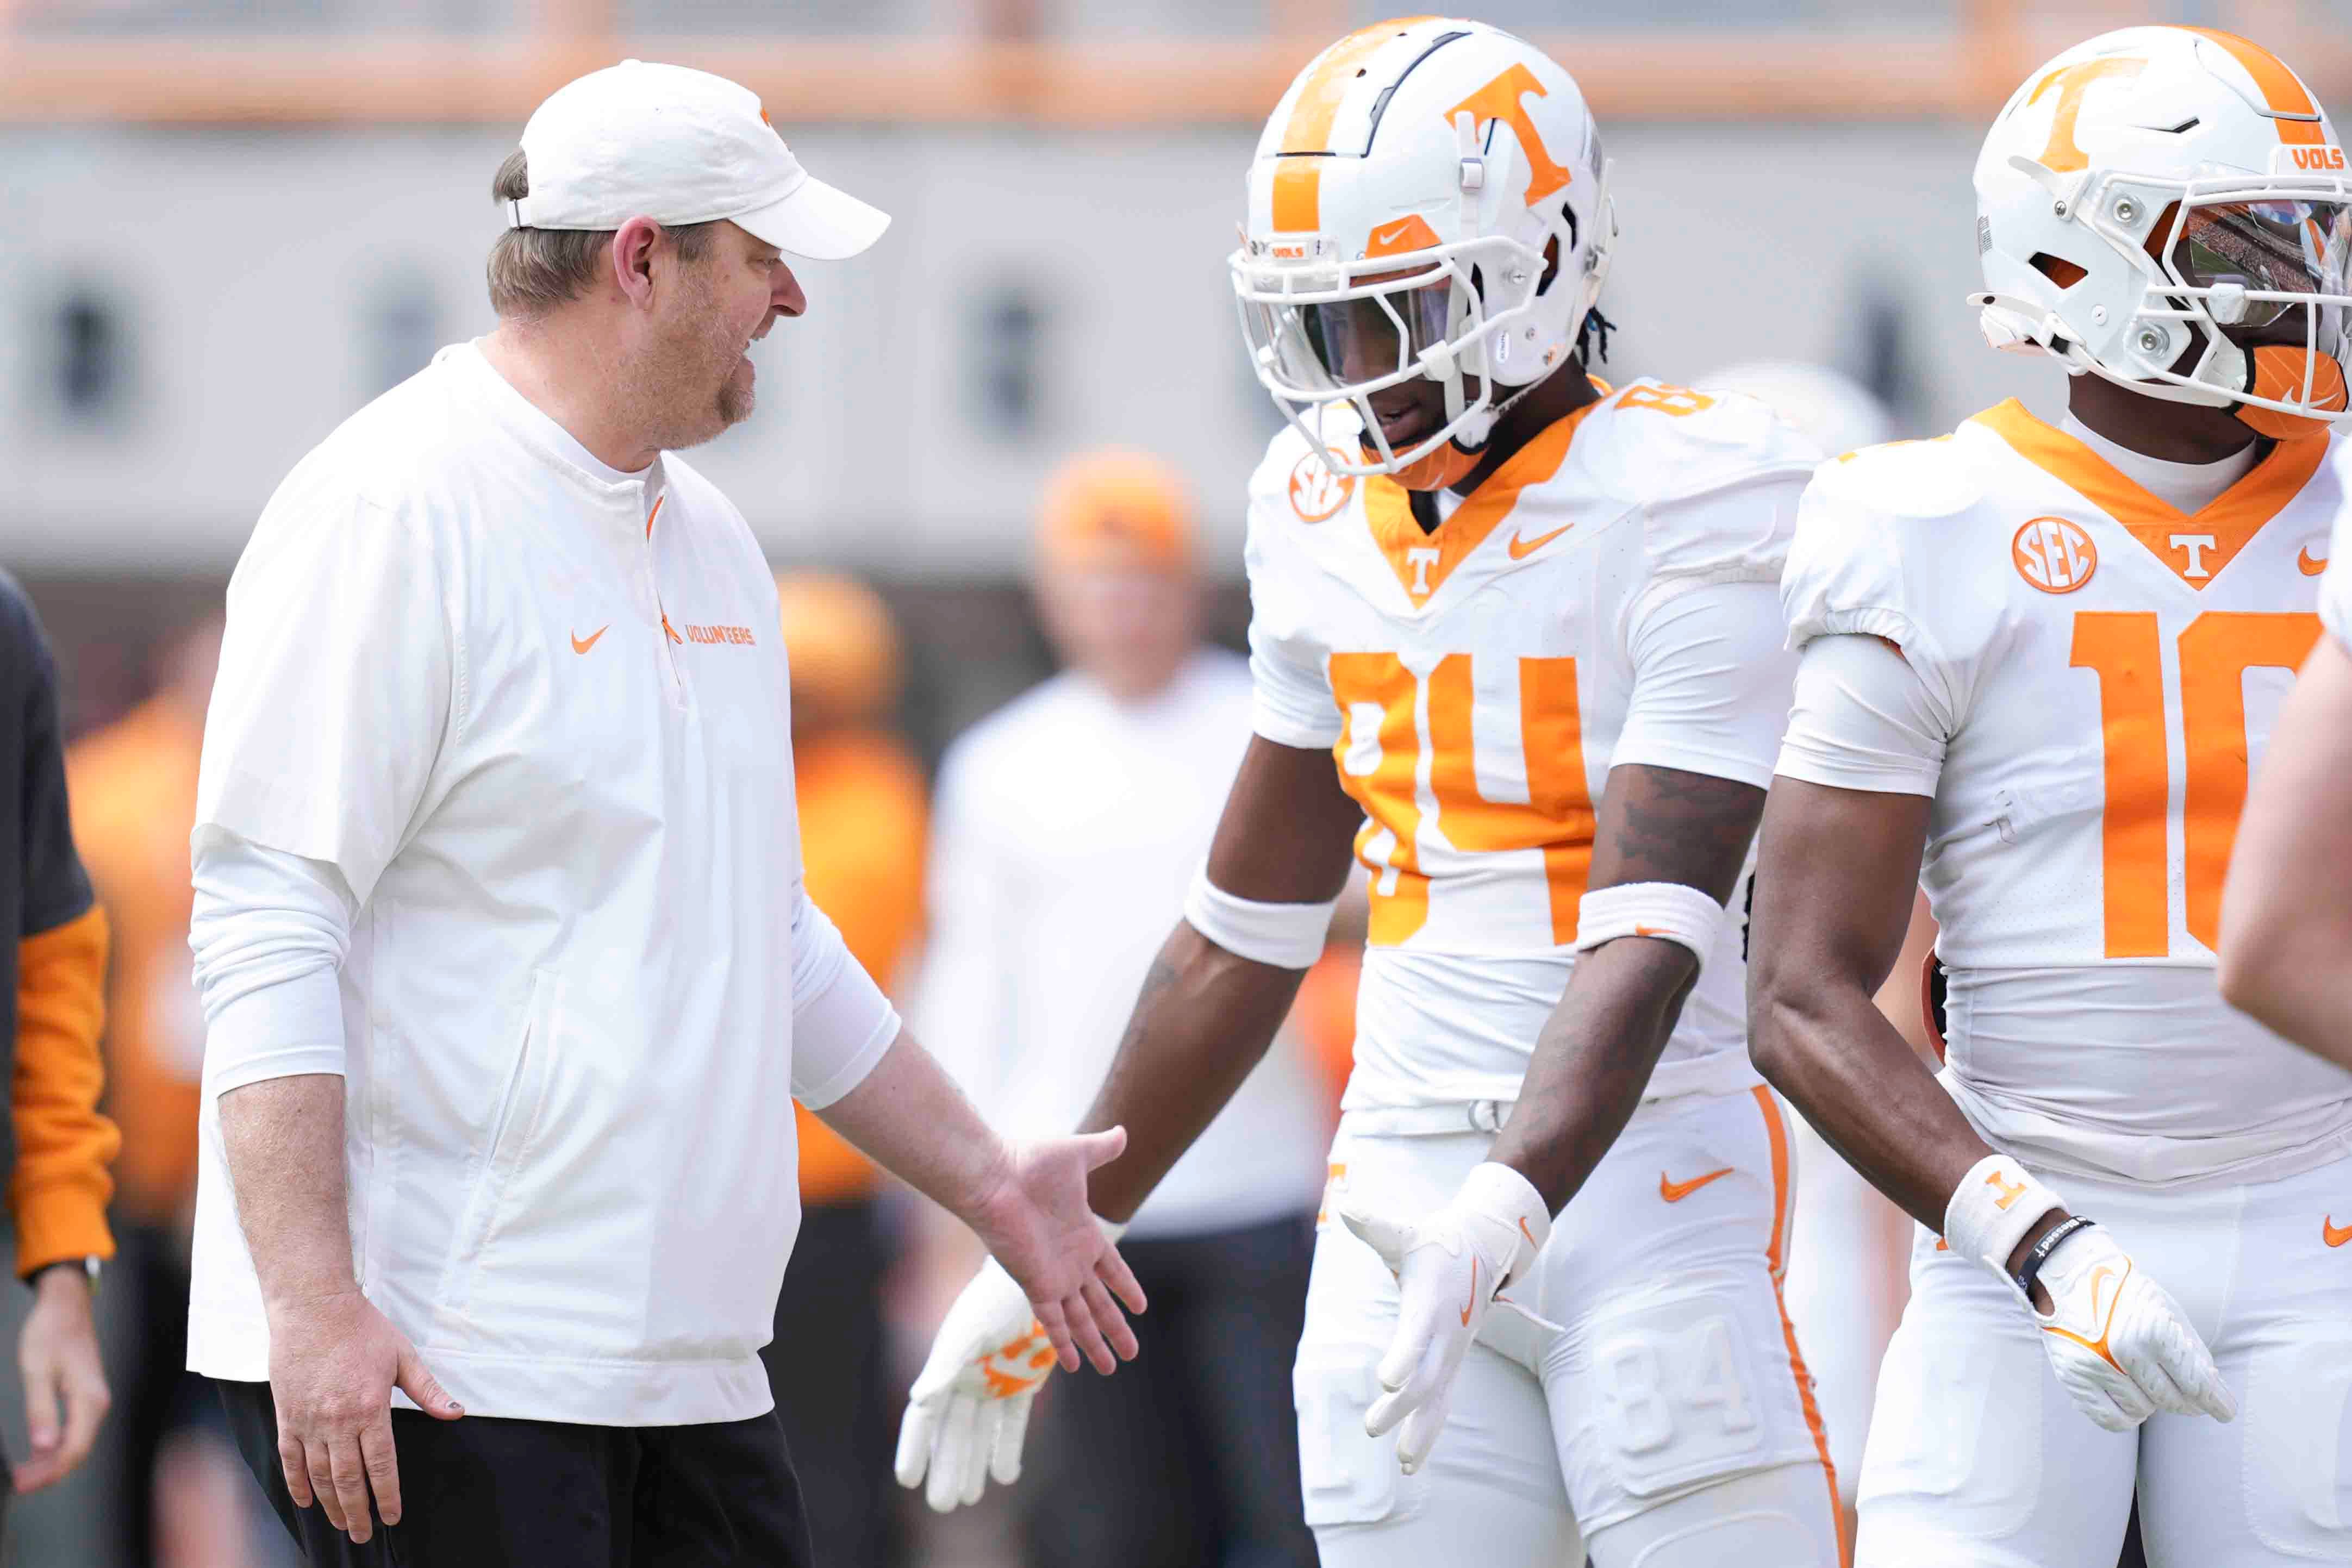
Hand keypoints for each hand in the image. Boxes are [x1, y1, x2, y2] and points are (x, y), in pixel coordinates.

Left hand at [16, 1266, 110, 1492]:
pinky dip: (57, 1448)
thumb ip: (41, 1410)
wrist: (67, 1306)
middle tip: (18, 1483)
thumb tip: (44, 1447)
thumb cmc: (51, 1332)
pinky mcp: (87, 1398)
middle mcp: (97, 1403)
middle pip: (78, 1451)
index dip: (48, 1473)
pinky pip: (76, 1432)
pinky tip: (39, 1452)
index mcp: (89, 1399)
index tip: (21, 1483)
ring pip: (78, 1444)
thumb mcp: (37, 1371)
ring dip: (52, 1463)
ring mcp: (94, 1401)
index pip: (74, 1449)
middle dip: (49, 1473)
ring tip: (24, 1472)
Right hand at [265, 1290, 462, 1542]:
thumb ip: (428, 1390)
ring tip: (341, 1524)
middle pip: (348, 1479)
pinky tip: (307, 1501)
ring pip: (319, 1475)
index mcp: (370, 1408)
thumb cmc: (361, 1329)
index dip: (387, 1496)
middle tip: (363, 1535)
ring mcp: (308, 1420)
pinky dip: (297, 1484)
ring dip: (331, 1505)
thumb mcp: (403, 1356)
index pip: (381, 1465)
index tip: (392, 1517)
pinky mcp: (286, 1415)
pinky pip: (290, 1458)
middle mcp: (337, 1421)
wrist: (313, 1307)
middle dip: (358, 1511)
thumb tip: (455, 1413)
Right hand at [894, 1255, 1060, 1512]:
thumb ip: (944, 1369)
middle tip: (941, 1505)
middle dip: (947, 1468)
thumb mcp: (966, 1334)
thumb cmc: (992, 1303)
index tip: (907, 1481)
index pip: (925, 1420)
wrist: (1033, 1282)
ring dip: (974, 1463)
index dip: (915, 1449)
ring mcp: (995, 1383)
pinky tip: (1006, 1474)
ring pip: (981, 1433)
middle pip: (953, 1434)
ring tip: (970, 1496)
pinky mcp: (1024, 1381)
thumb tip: (919, 1401)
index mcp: (945, 1370)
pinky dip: (1008, 1446)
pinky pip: (1012, 1422)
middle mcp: (967, 1381)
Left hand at [964, 1130, 1147, 1374]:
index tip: (1140, 1306)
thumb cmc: (1031, 1162)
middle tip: (1132, 1353)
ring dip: (1095, 1344)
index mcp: (1082, 1234)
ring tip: (1112, 1368)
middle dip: (1115, 1328)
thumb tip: (1122, 1132)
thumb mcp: (1077, 1154)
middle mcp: (1069, 1260)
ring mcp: (1053, 1275)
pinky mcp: (1036, 1284)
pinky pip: (1054, 1320)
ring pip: (1080, 1318)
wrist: (994, 1175)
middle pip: (1098, 1303)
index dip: (1124, 1287)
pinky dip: (1064, 1342)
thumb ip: (1101, 1149)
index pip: (1111, 1268)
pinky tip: (1073, 1365)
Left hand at [1339, 1162, 1550, 1473]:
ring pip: (1438, 1399)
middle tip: (1372, 1426)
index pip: (1417, 1336)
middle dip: (1402, 1406)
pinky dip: (1429, 1431)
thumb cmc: (1435, 1242)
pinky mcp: (1453, 1364)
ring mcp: (1453, 1353)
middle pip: (1427, 1377)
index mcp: (1431, 1303)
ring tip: (1403, 1463)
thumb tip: (1344, 1203)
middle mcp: (1446, 1334)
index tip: (1385, 1381)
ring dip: (1421, 1431)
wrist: (1483, 1250)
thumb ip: (1374, 1223)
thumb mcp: (1404, 1230)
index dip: (1402, 1358)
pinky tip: (1410, 1462)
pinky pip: (1443, 1403)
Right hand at [2032, 1224, 2233, 1431]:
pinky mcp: (2073, 1378)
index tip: (2225, 1412)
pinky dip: (2127, 1415)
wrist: (2068, 1276)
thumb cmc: (2124, 1293)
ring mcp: (2095, 1366)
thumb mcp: (2167, 1310)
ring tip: (2144, 1378)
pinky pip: (2113, 1420)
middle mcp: (2123, 1349)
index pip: (2196, 1383)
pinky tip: (2129, 1396)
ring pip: (2144, 1412)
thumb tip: (2213, 1392)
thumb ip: (2192, 1351)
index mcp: (2152, 1329)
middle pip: (2172, 1400)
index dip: (2216, 1402)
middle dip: (2188, 1402)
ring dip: (2152, 1401)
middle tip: (2191, 1398)